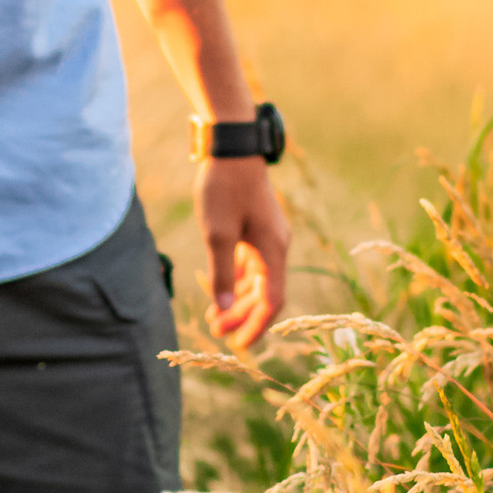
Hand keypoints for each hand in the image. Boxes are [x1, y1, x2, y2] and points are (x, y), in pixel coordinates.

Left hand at [200, 152, 289, 350]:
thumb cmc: (224, 188)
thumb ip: (221, 272)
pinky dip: (237, 279)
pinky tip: (222, 290)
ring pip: (257, 280)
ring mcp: (267, 236)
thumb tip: (222, 308)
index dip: (257, 326)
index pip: (272, 301)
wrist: (231, 148)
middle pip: (264, 294)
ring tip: (216, 317)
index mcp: (273, 250)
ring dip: (238, 300)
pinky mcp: (256, 227)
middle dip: (242, 316)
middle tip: (216, 332)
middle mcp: (276, 246)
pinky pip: (251, 264)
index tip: (239, 344)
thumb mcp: (217, 233)